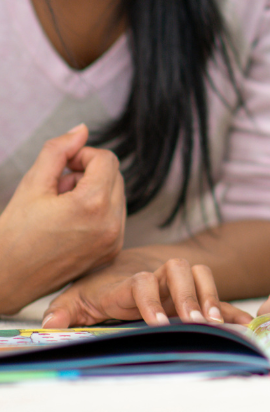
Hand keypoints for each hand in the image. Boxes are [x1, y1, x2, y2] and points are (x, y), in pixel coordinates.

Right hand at [0, 125, 125, 314]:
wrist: (6, 282)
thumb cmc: (13, 234)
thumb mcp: (32, 185)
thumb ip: (58, 151)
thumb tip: (82, 130)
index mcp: (93, 205)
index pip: (107, 159)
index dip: (83, 156)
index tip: (62, 167)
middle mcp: (111, 224)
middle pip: (115, 176)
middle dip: (88, 174)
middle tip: (58, 188)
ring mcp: (114, 241)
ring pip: (117, 195)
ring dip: (94, 192)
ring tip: (61, 207)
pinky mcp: (112, 252)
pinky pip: (115, 217)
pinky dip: (98, 211)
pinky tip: (70, 222)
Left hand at [42, 255, 251, 327]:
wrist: (123, 267)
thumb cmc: (99, 287)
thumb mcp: (76, 298)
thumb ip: (64, 311)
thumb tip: (50, 325)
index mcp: (129, 281)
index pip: (141, 282)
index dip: (151, 300)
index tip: (159, 323)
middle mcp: (157, 277)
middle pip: (178, 270)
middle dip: (188, 295)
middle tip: (195, 321)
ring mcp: (178, 284)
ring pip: (200, 276)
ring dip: (210, 297)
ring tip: (215, 323)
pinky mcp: (193, 295)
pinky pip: (217, 298)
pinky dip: (231, 310)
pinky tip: (245, 326)